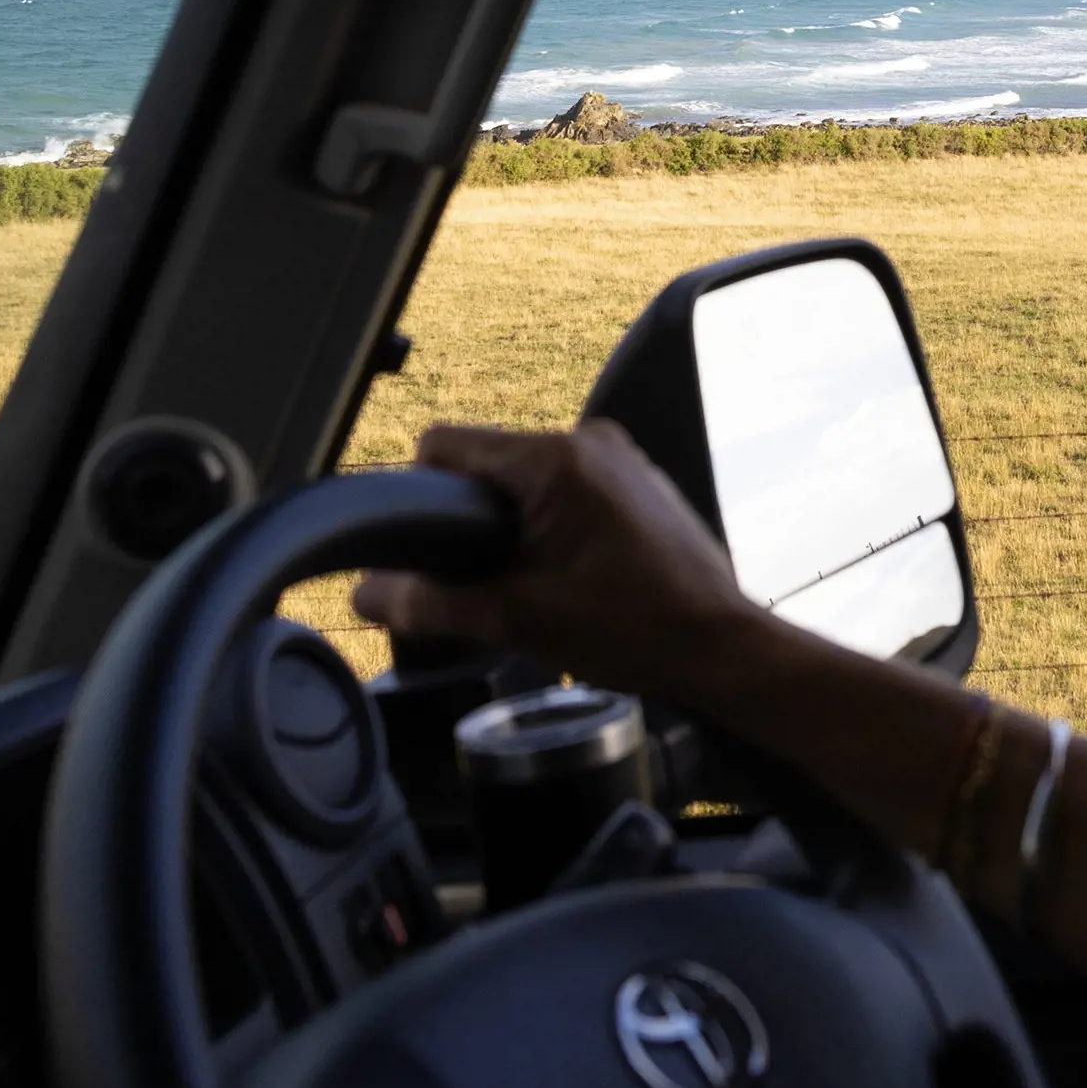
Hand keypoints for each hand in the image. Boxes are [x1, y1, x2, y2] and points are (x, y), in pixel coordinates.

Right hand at [352, 420, 761, 703]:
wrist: (719, 645)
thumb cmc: (637, 629)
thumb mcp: (516, 620)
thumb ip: (432, 603)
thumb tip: (368, 594)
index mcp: (555, 460)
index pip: (444, 444)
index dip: (418, 493)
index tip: (424, 546)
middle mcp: (589, 442)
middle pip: (486, 464)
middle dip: (472, 521)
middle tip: (487, 581)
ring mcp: (619, 458)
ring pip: (527, 480)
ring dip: (515, 527)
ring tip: (533, 585)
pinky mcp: (636, 481)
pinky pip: (567, 488)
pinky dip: (552, 525)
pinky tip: (569, 577)